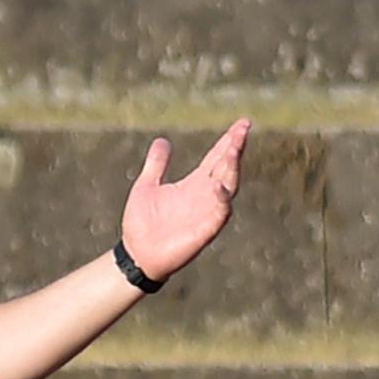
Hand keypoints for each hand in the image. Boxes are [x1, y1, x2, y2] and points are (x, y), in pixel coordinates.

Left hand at [119, 119, 250, 284]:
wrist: (136, 255)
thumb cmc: (141, 224)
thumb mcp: (146, 186)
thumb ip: (157, 164)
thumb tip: (162, 141)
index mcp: (194, 183)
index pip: (217, 157)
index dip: (229, 140)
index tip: (243, 123)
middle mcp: (205, 195)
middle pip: (227, 167)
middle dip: (235, 148)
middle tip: (242, 129)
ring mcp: (207, 212)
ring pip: (228, 186)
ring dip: (232, 169)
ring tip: (233, 150)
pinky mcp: (205, 230)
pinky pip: (220, 213)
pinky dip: (222, 200)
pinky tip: (219, 186)